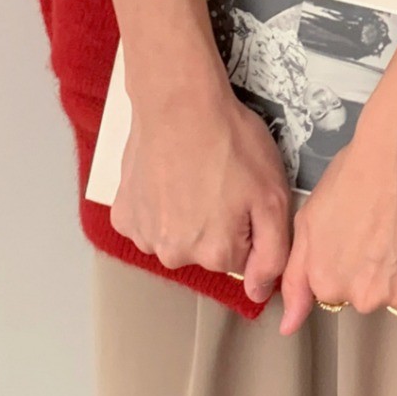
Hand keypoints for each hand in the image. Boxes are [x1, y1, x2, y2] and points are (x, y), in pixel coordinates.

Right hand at [111, 58, 292, 305]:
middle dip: (217, 223)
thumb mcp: (273, 196)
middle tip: (220, 181)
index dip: (248, 225)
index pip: (242, 258)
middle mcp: (175, 255)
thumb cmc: (229, 142)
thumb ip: (273, 253)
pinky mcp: (123, 215)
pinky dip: (158, 204)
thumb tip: (260, 292)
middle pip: (206, 251)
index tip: (244, 194)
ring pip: (176, 237)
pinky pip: (148, 221)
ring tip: (194, 175)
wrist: (179, 103)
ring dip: (185, 215)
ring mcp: (144, 236)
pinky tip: (168, 176)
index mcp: (216, 254)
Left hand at [279, 91, 396, 333]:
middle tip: (386, 230)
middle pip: (370, 298)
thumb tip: (288, 326)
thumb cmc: (355, 174)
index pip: (337, 295)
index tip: (359, 239)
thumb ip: (296, 279)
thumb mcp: (307, 220)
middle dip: (377, 274)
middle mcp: (361, 297)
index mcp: (327, 282)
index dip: (348, 264)